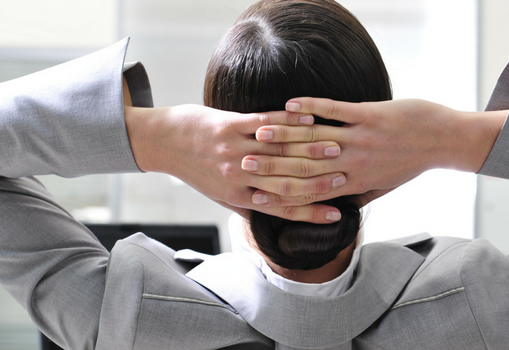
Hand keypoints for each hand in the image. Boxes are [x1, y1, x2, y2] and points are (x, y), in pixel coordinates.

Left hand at [124, 104, 345, 222]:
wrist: (162, 142)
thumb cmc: (195, 170)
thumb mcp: (221, 194)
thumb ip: (249, 204)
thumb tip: (279, 214)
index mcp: (238, 197)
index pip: (281, 209)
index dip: (310, 213)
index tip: (337, 215)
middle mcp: (237, 176)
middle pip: (286, 181)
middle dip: (319, 180)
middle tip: (346, 177)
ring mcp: (233, 149)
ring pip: (280, 152)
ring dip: (311, 149)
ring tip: (337, 147)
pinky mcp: (229, 124)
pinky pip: (265, 123)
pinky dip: (289, 122)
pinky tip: (310, 120)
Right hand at [243, 98, 507, 206]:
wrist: (444, 140)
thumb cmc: (411, 163)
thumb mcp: (384, 186)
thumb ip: (358, 196)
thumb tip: (335, 208)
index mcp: (355, 183)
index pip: (311, 191)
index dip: (282, 191)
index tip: (257, 189)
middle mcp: (355, 163)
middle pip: (305, 166)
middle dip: (273, 164)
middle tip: (243, 161)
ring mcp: (362, 138)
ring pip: (315, 138)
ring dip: (285, 134)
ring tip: (259, 132)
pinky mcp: (370, 115)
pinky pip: (335, 110)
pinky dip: (311, 106)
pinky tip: (291, 104)